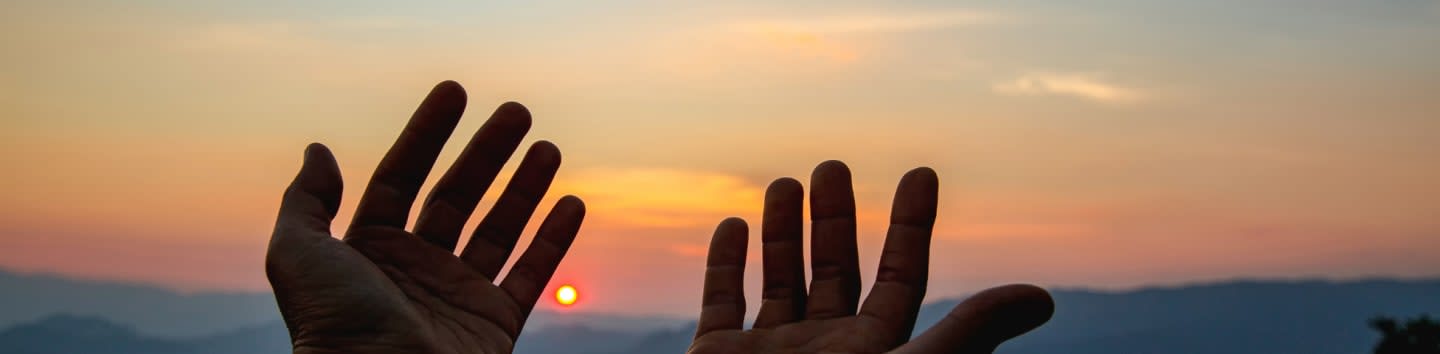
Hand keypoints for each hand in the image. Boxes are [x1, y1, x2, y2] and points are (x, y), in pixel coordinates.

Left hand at [267, 81, 583, 353]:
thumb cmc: (334, 327)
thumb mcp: (298, 255)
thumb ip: (306, 200)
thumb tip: (318, 149)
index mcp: (368, 251)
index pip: (401, 177)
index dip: (425, 133)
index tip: (454, 92)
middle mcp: (414, 270)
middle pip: (456, 196)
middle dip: (487, 152)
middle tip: (517, 111)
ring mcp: (456, 298)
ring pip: (498, 231)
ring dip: (524, 187)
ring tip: (548, 148)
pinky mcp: (494, 327)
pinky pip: (530, 276)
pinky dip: (553, 241)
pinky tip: (571, 204)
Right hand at [689, 161, 1053, 353]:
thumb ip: (970, 333)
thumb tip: (1041, 298)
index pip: (901, 276)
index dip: (913, 225)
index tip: (921, 174)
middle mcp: (825, 352)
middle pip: (836, 271)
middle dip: (834, 218)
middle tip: (833, 165)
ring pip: (780, 281)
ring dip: (782, 232)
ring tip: (785, 181)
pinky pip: (721, 305)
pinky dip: (724, 265)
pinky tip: (731, 224)